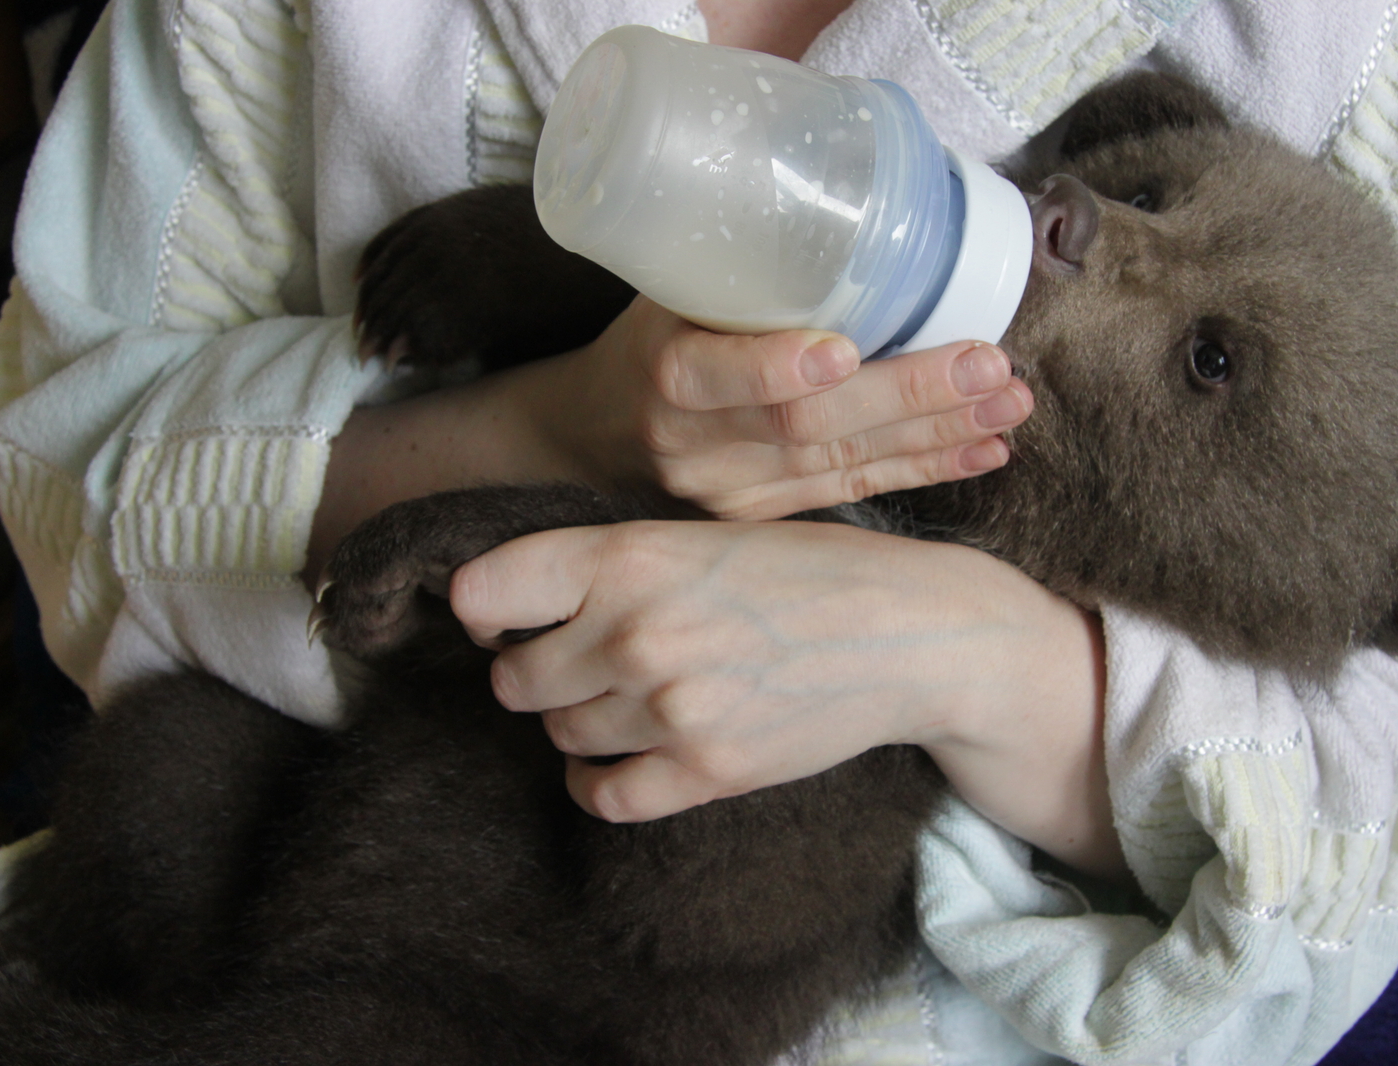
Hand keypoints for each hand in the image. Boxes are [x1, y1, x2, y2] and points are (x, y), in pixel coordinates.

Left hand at [449, 518, 1122, 876]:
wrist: (913, 633)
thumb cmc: (812, 569)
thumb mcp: (707, 533)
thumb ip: (615, 562)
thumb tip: (515, 602)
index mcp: (627, 556)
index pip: (484, 594)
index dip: (484, 609)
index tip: (505, 617)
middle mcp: (634, 633)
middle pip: (515, 679)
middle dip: (539, 671)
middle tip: (582, 661)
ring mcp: (668, 709)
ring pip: (559, 736)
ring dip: (580, 720)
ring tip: (628, 697)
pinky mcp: (705, 771)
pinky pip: (602, 796)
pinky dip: (599, 782)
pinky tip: (623, 758)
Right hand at [536, 297, 1033, 519]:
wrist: (596, 433)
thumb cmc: (651, 335)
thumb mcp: (671, 286)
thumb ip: (748, 267)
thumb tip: (870, 198)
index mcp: (664, 373)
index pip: (713, 377)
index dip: (776, 367)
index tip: (844, 350)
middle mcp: (696, 444)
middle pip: (807, 428)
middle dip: (908, 396)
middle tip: (989, 367)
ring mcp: (732, 493)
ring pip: (844, 465)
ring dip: (938, 433)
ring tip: (1011, 403)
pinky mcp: (765, 520)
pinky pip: (853, 493)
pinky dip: (924, 471)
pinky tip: (984, 452)